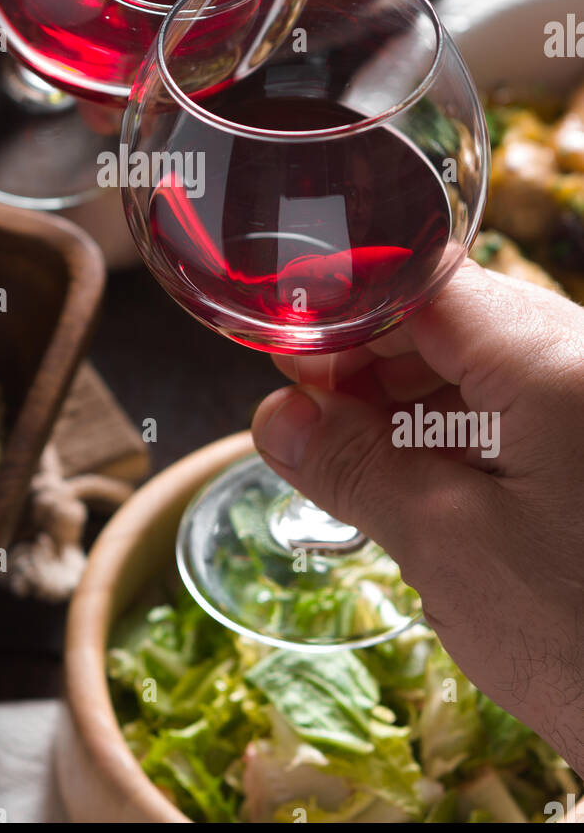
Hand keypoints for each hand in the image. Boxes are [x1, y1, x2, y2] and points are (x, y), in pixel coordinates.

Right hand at [251, 259, 583, 773]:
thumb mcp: (447, 547)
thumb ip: (356, 466)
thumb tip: (277, 420)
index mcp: (558, 362)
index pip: (427, 285)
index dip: (343, 311)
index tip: (285, 354)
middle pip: (459, 320)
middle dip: (372, 360)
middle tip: (305, 417)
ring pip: (489, 364)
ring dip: (411, 399)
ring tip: (351, 457)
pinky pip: (524, 407)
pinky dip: (461, 432)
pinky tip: (416, 477)